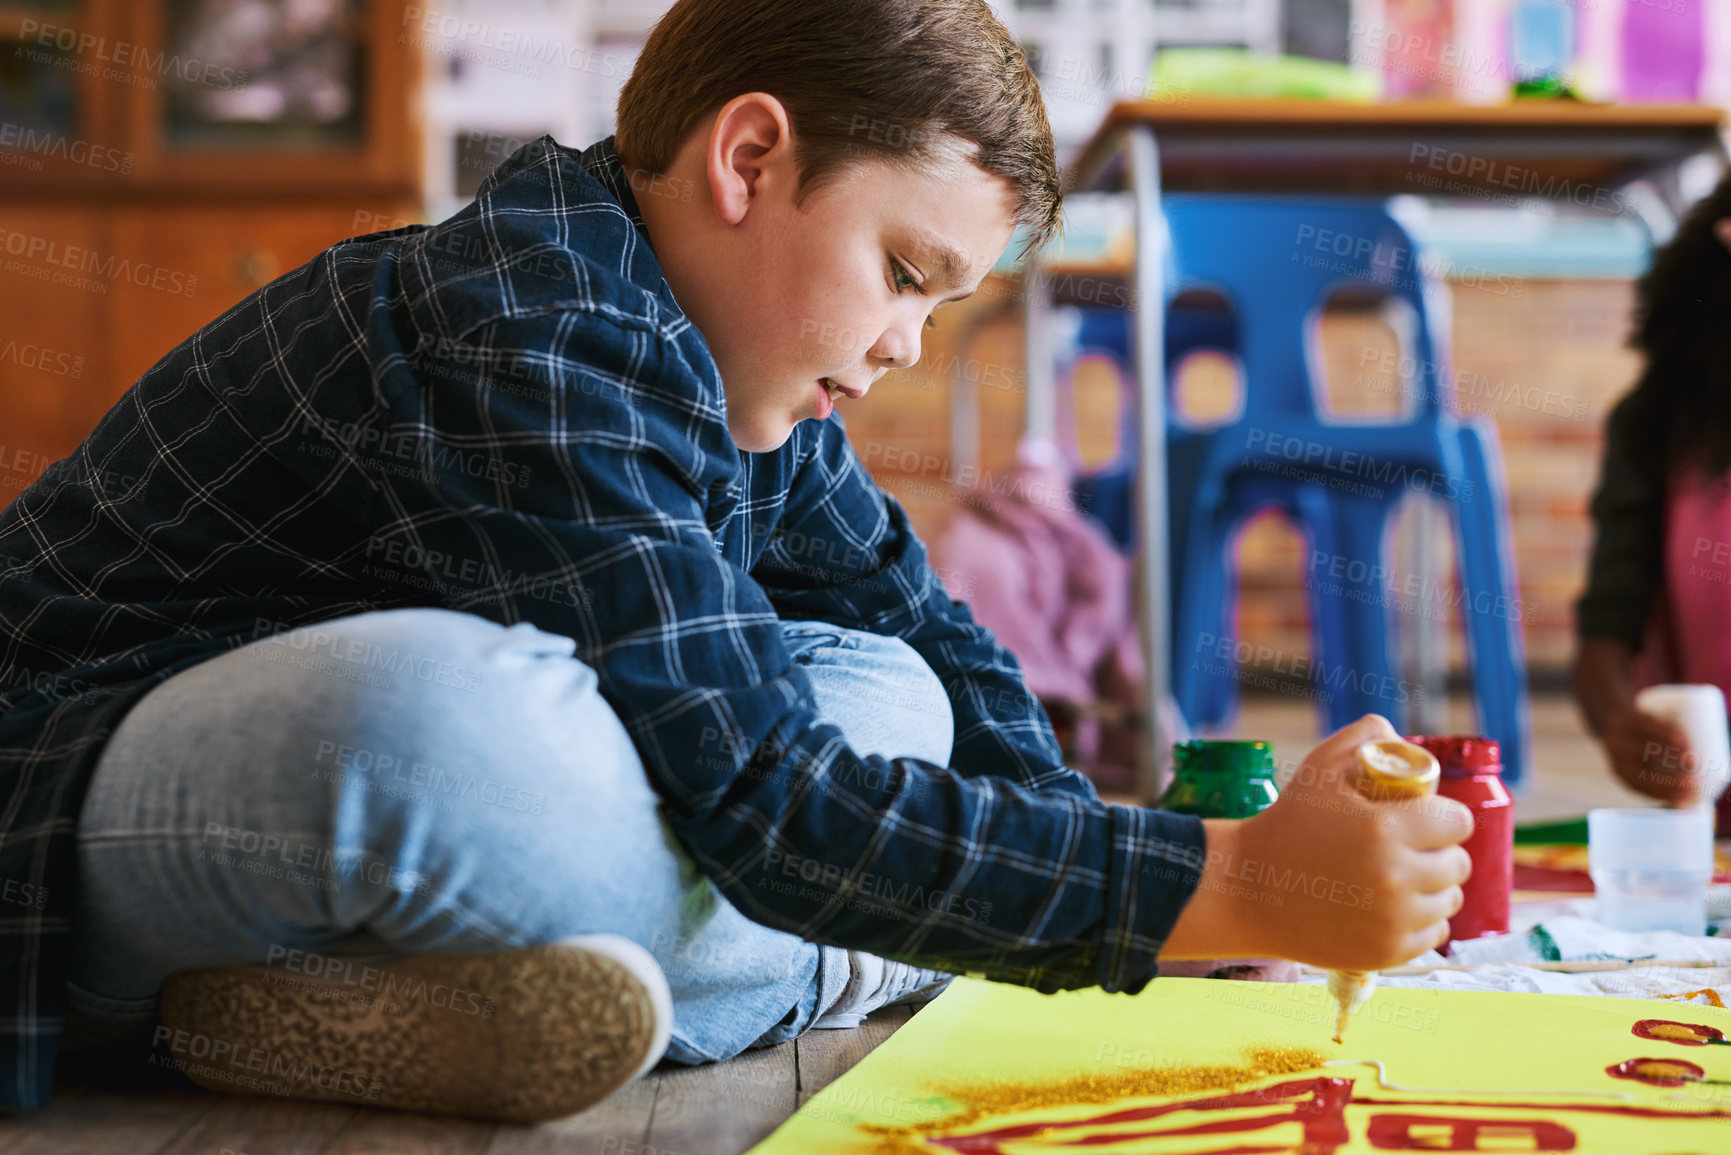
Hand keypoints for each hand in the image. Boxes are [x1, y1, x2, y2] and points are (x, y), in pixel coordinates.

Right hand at [1163, 715, 1472, 972]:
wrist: (1249, 890)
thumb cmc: (1286, 824)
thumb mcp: (1318, 770)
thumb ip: (1361, 738)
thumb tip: (1395, 733)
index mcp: (1385, 829)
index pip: (1458, 822)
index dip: (1447, 817)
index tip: (1431, 818)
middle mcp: (1396, 878)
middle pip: (1459, 864)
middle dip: (1443, 852)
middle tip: (1418, 848)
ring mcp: (1394, 920)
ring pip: (1451, 900)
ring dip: (1437, 887)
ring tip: (1409, 878)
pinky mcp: (1388, 952)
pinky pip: (1434, 934)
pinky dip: (1423, 921)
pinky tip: (1399, 908)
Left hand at [1571, 638, 1696, 803]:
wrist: (1613, 716)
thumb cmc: (1637, 746)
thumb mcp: (1642, 764)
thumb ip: (1660, 777)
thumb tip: (1691, 796)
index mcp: (1621, 771)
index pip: (1641, 786)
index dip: (1663, 793)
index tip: (1686, 798)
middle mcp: (1616, 755)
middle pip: (1642, 770)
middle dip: (1670, 779)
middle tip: (1693, 782)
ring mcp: (1619, 735)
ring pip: (1645, 747)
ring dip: (1670, 754)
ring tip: (1690, 759)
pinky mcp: (1627, 717)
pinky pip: (1644, 726)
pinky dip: (1664, 733)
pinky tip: (1679, 738)